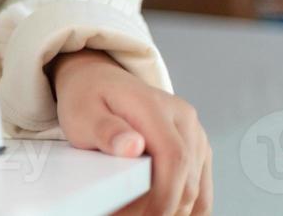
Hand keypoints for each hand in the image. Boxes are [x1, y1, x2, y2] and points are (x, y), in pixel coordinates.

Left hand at [49, 49, 211, 214]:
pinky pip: (201, 186)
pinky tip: (162, 213)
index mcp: (155, 106)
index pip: (174, 158)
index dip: (163, 196)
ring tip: (140, 214)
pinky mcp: (197, 148)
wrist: (98, 80)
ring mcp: (194, 133)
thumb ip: (104, 130)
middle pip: (188, 179)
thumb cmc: (88, 97)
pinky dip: (184, 206)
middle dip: (162, 209)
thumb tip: (132, 145)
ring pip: (199, 188)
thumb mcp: (82, 112)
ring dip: (174, 210)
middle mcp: (183, 118)